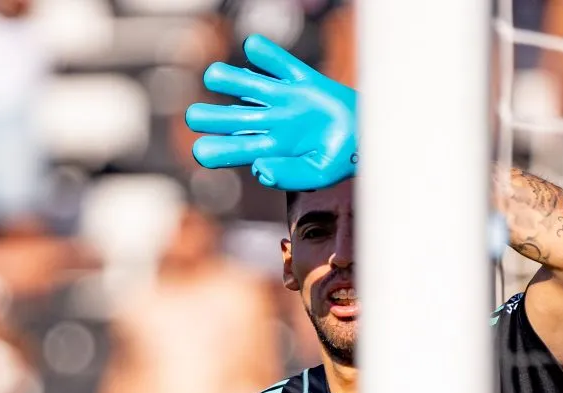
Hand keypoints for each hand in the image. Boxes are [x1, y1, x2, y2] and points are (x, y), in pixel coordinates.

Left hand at [185, 35, 357, 190]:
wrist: (369, 137)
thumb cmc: (341, 160)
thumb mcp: (318, 173)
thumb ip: (289, 175)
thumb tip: (258, 169)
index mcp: (272, 149)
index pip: (237, 150)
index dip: (216, 151)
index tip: (201, 151)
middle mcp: (272, 123)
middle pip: (233, 118)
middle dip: (211, 117)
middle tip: (194, 116)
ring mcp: (285, 100)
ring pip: (248, 86)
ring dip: (229, 79)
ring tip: (214, 77)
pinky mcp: (303, 80)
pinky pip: (280, 63)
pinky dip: (267, 54)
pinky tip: (253, 48)